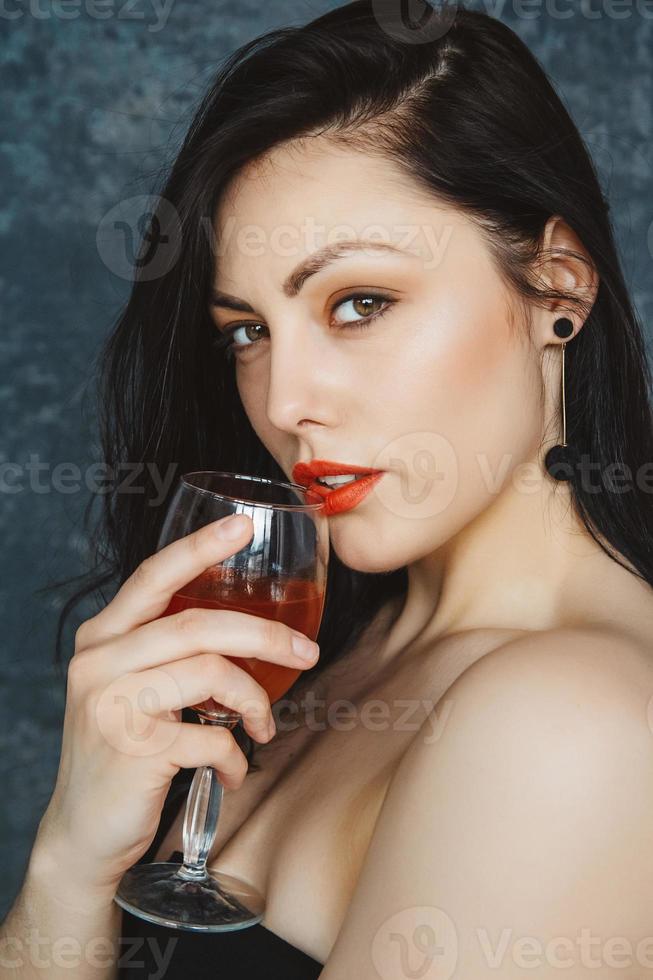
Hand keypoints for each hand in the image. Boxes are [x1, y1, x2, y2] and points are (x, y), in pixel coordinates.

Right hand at [33, 513, 319, 898]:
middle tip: (308, 654)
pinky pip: (211, 736)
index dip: (199, 548)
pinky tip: (234, 769)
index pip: (153, 576)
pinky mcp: (131, 750)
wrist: (83, 833)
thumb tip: (248, 631)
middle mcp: (99, 662)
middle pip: (196, 624)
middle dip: (264, 635)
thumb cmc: (123, 752)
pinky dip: (236, 755)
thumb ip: (168, 653)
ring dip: (255, 702)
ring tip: (264, 728)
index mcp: (102, 637)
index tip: (241, 525)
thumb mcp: (131, 688)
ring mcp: (111, 704)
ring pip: (209, 673)